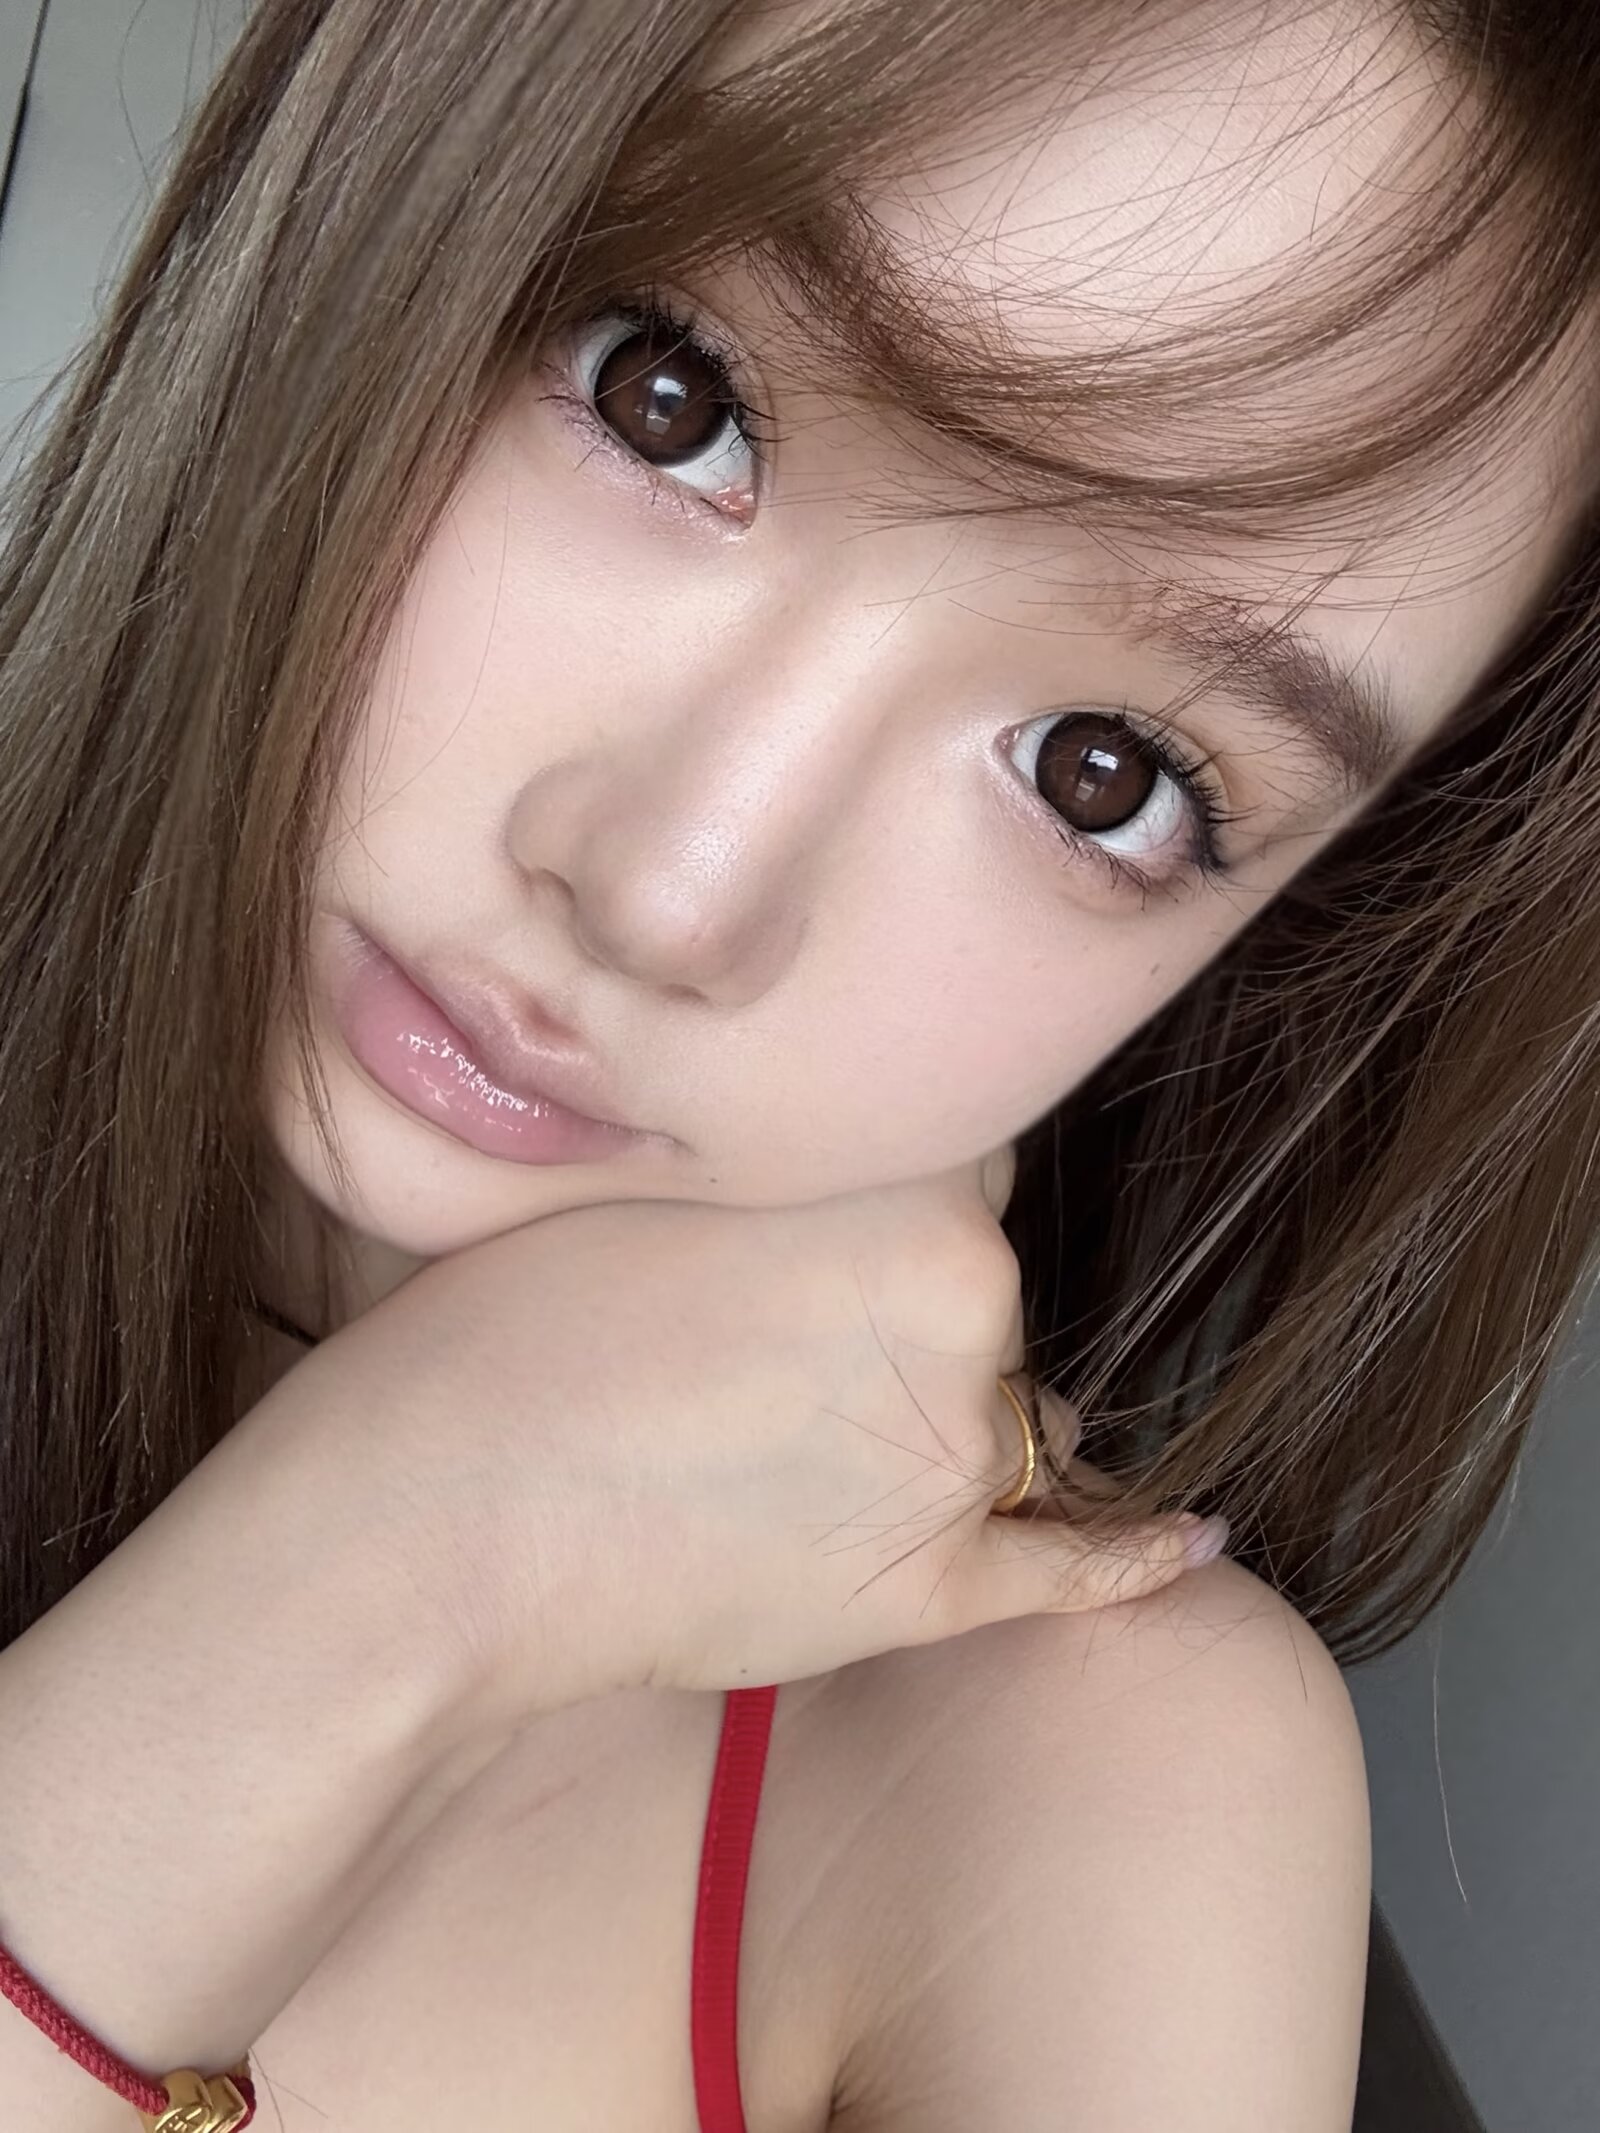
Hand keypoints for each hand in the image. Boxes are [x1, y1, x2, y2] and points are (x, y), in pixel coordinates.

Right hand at [318, 1147, 1216, 1727]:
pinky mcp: (934, 1587)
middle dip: (908, 1311)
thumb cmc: (509, 1329)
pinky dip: (1132, 1555)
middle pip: (984, 1293)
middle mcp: (969, 1304)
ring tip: (804, 1444)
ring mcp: (959, 1457)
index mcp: (911, 1181)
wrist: (442, 1516)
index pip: (959, 1169)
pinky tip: (1188, 1539)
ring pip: (1006, 1413)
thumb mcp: (652, 1178)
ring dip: (946, 1418)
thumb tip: (848, 1193)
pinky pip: (1070, 1564)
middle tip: (772, 1348)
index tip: (818, 1234)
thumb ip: (790, 1171)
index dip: (880, 1202)